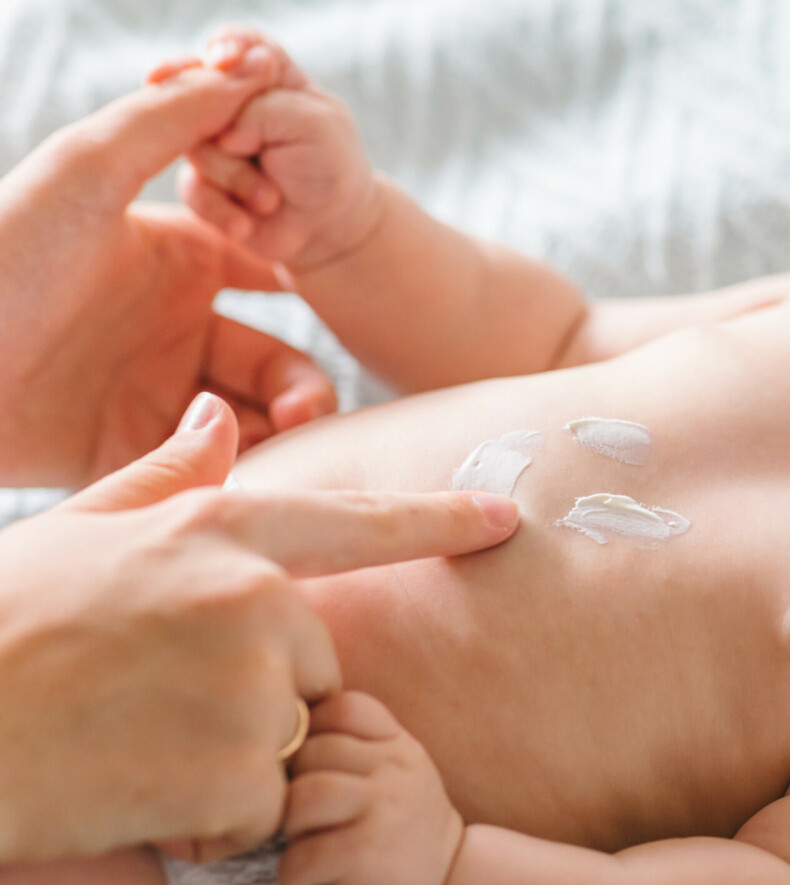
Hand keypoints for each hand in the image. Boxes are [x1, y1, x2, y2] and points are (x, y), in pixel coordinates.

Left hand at [0, 45, 338, 486]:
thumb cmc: (2, 254)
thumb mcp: (84, 167)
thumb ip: (168, 118)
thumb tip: (243, 72)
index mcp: (171, 264)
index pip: (265, 273)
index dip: (302, 289)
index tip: (318, 309)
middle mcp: (170, 331)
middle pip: (276, 361)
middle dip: (306, 384)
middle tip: (309, 408)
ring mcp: (154, 396)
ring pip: (257, 419)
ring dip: (287, 428)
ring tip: (288, 437)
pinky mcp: (133, 455)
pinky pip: (213, 467)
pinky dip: (247, 465)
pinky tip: (244, 461)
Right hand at [0, 393, 518, 863]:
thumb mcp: (75, 535)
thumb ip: (165, 483)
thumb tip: (221, 418)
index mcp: (215, 532)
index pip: (354, 523)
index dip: (438, 520)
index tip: (507, 518)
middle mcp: (250, 597)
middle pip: (316, 665)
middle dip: (256, 702)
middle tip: (149, 711)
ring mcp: (247, 683)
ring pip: (288, 744)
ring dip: (226, 766)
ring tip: (130, 748)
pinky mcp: (233, 771)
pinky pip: (259, 811)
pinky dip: (207, 824)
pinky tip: (130, 796)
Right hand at [168, 28, 381, 274]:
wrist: (330, 229)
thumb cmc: (330, 168)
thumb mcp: (314, 126)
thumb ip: (265, 109)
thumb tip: (221, 132)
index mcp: (264, 74)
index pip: (234, 43)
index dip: (224, 50)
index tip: (224, 63)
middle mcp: (229, 103)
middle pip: (196, 93)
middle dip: (222, 127)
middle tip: (244, 147)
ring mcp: (210, 140)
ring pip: (193, 145)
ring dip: (235, 177)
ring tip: (271, 197)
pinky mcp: (200, 180)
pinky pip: (191, 188)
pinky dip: (223, 209)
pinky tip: (248, 220)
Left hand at [278, 692, 465, 884]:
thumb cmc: (405, 836)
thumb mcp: (398, 778)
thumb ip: (360, 749)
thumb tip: (287, 732)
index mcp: (398, 747)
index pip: (343, 708)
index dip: (313, 733)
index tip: (312, 772)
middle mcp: (394, 771)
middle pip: (311, 754)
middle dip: (293, 790)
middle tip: (305, 824)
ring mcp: (382, 811)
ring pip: (301, 799)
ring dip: (290, 831)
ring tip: (306, 850)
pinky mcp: (364, 857)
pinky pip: (300, 856)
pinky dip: (293, 879)